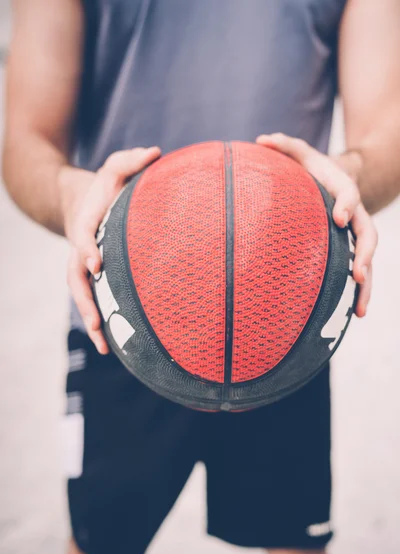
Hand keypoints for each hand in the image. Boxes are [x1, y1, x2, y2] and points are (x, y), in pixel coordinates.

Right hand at [60, 146, 160, 352]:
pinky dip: (104, 320)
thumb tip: (156, 152)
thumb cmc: (106, 186)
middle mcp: (82, 249)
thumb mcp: (116, 166)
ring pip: (85, 296)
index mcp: (87, 224)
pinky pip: (98, 299)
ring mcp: (86, 266)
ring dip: (93, 322)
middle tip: (97, 325)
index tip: (96, 265)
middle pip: (77, 280)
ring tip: (106, 348)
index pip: (83, 237)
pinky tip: (118, 344)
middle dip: (86, 302)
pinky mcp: (96, 276)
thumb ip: (131, 160)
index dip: (87, 250)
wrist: (85, 201)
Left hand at [256, 133, 377, 317]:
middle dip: (365, 254)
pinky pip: (359, 272)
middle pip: (368, 234)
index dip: (346, 205)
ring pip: (367, 260)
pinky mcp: (351, 250)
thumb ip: (284, 146)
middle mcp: (354, 214)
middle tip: (358, 274)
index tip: (338, 218)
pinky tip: (356, 313)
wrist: (332, 182)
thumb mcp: (299, 154)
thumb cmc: (311, 171)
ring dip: (366, 284)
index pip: (349, 195)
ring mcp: (355, 234)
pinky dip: (360, 292)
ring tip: (360, 310)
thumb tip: (261, 140)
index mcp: (342, 189)